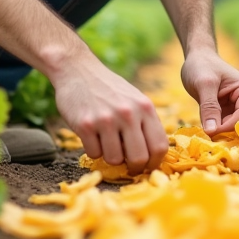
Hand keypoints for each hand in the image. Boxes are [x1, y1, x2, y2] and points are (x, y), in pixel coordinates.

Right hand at [51, 54, 169, 174]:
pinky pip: (94, 154)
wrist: (78, 70)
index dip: (154, 163)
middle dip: (133, 168)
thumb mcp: (135, 99)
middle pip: (139, 158)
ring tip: (106, 142)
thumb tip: (154, 157)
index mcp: (144, 108)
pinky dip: (93, 150)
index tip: (147, 166)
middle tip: (127, 166)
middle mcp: (128, 113)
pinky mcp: (85, 125)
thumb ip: (145, 123)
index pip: (159, 146)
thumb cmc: (109, 89)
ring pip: (114, 160)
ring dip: (110, 157)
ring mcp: (106, 119)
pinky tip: (92, 135)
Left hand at [180, 50, 238, 135]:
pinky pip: (229, 130)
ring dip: (225, 136)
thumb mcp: (203, 84)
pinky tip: (207, 133)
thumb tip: (211, 131)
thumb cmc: (201, 66)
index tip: (210, 132)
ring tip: (207, 136)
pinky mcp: (231, 114)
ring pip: (238, 131)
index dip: (229, 127)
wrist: (198, 59)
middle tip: (209, 139)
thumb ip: (209, 107)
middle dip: (229, 134)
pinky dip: (220, 134)